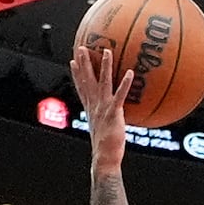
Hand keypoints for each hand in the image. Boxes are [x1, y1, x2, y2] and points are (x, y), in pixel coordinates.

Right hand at [68, 45, 134, 171]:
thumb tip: (113, 118)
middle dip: (84, 63)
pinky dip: (124, 84)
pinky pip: (120, 95)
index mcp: (90, 108)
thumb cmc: (106, 147)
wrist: (104, 157)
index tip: (73, 60)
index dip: (77, 73)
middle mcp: (94, 105)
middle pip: (87, 80)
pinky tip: (130, 73)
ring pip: (103, 82)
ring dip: (104, 66)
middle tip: (81, 47)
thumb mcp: (104, 129)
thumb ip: (107, 120)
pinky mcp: (113, 113)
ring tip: (106, 51)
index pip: (81, 87)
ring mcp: (103, 108)